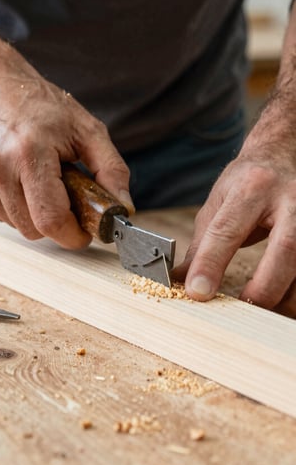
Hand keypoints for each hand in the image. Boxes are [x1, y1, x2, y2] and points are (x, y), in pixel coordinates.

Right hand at [0, 44, 132, 248]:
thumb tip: (123, 209)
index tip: (84, 232)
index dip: (72, 235)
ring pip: (16, 225)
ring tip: (39, 180)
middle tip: (65, 198)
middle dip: (56, 223)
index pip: (51, 220)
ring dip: (34, 213)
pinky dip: (14, 207)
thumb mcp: (87, 129)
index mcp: (31, 153)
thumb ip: (111, 169)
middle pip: (33, 229)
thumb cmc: (41, 107)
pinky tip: (18, 180)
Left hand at [173, 99, 295, 315]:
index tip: (197, 292)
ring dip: (283, 296)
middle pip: (286, 248)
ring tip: (258, 309)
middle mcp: (289, 198)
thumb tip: (179, 281)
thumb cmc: (248, 181)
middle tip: (243, 306)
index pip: (228, 230)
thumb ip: (201, 244)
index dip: (211, 264)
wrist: (282, 155)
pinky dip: (292, 291)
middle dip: (265, 286)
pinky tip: (278, 298)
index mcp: (252, 188)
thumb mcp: (219, 203)